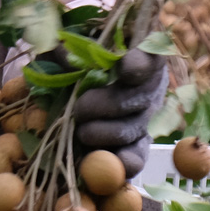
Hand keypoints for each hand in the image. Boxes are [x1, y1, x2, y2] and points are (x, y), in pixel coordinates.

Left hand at [73, 48, 167, 176]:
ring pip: (134, 127)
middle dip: (108, 106)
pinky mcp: (136, 140)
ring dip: (106, 133)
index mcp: (136, 51)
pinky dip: (128, 162)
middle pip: (139, 96)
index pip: (147, 53)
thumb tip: (68, 60)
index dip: (139, 63)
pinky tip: (119, 167)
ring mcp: (145, 113)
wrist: (71, 80)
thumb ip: (62, 44)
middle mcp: (148, 82)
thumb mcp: (62, 43)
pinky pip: (138, 153)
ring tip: (83, 133)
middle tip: (81, 109)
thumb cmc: (70, 51)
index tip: (126, 68)